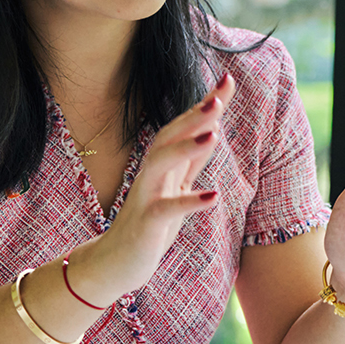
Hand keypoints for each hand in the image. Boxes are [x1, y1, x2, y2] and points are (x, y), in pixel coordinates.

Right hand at [69, 74, 234, 301]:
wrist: (117, 263)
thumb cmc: (151, 223)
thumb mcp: (175, 187)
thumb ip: (191, 160)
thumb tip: (212, 128)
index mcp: (162, 165)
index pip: (184, 127)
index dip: (205, 105)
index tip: (228, 79)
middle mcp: (152, 174)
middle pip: (168, 135)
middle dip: (193, 116)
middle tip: (218, 97)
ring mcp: (146, 196)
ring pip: (160, 163)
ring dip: (186, 147)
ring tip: (213, 135)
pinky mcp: (146, 223)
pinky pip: (166, 209)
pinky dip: (190, 201)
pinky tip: (214, 195)